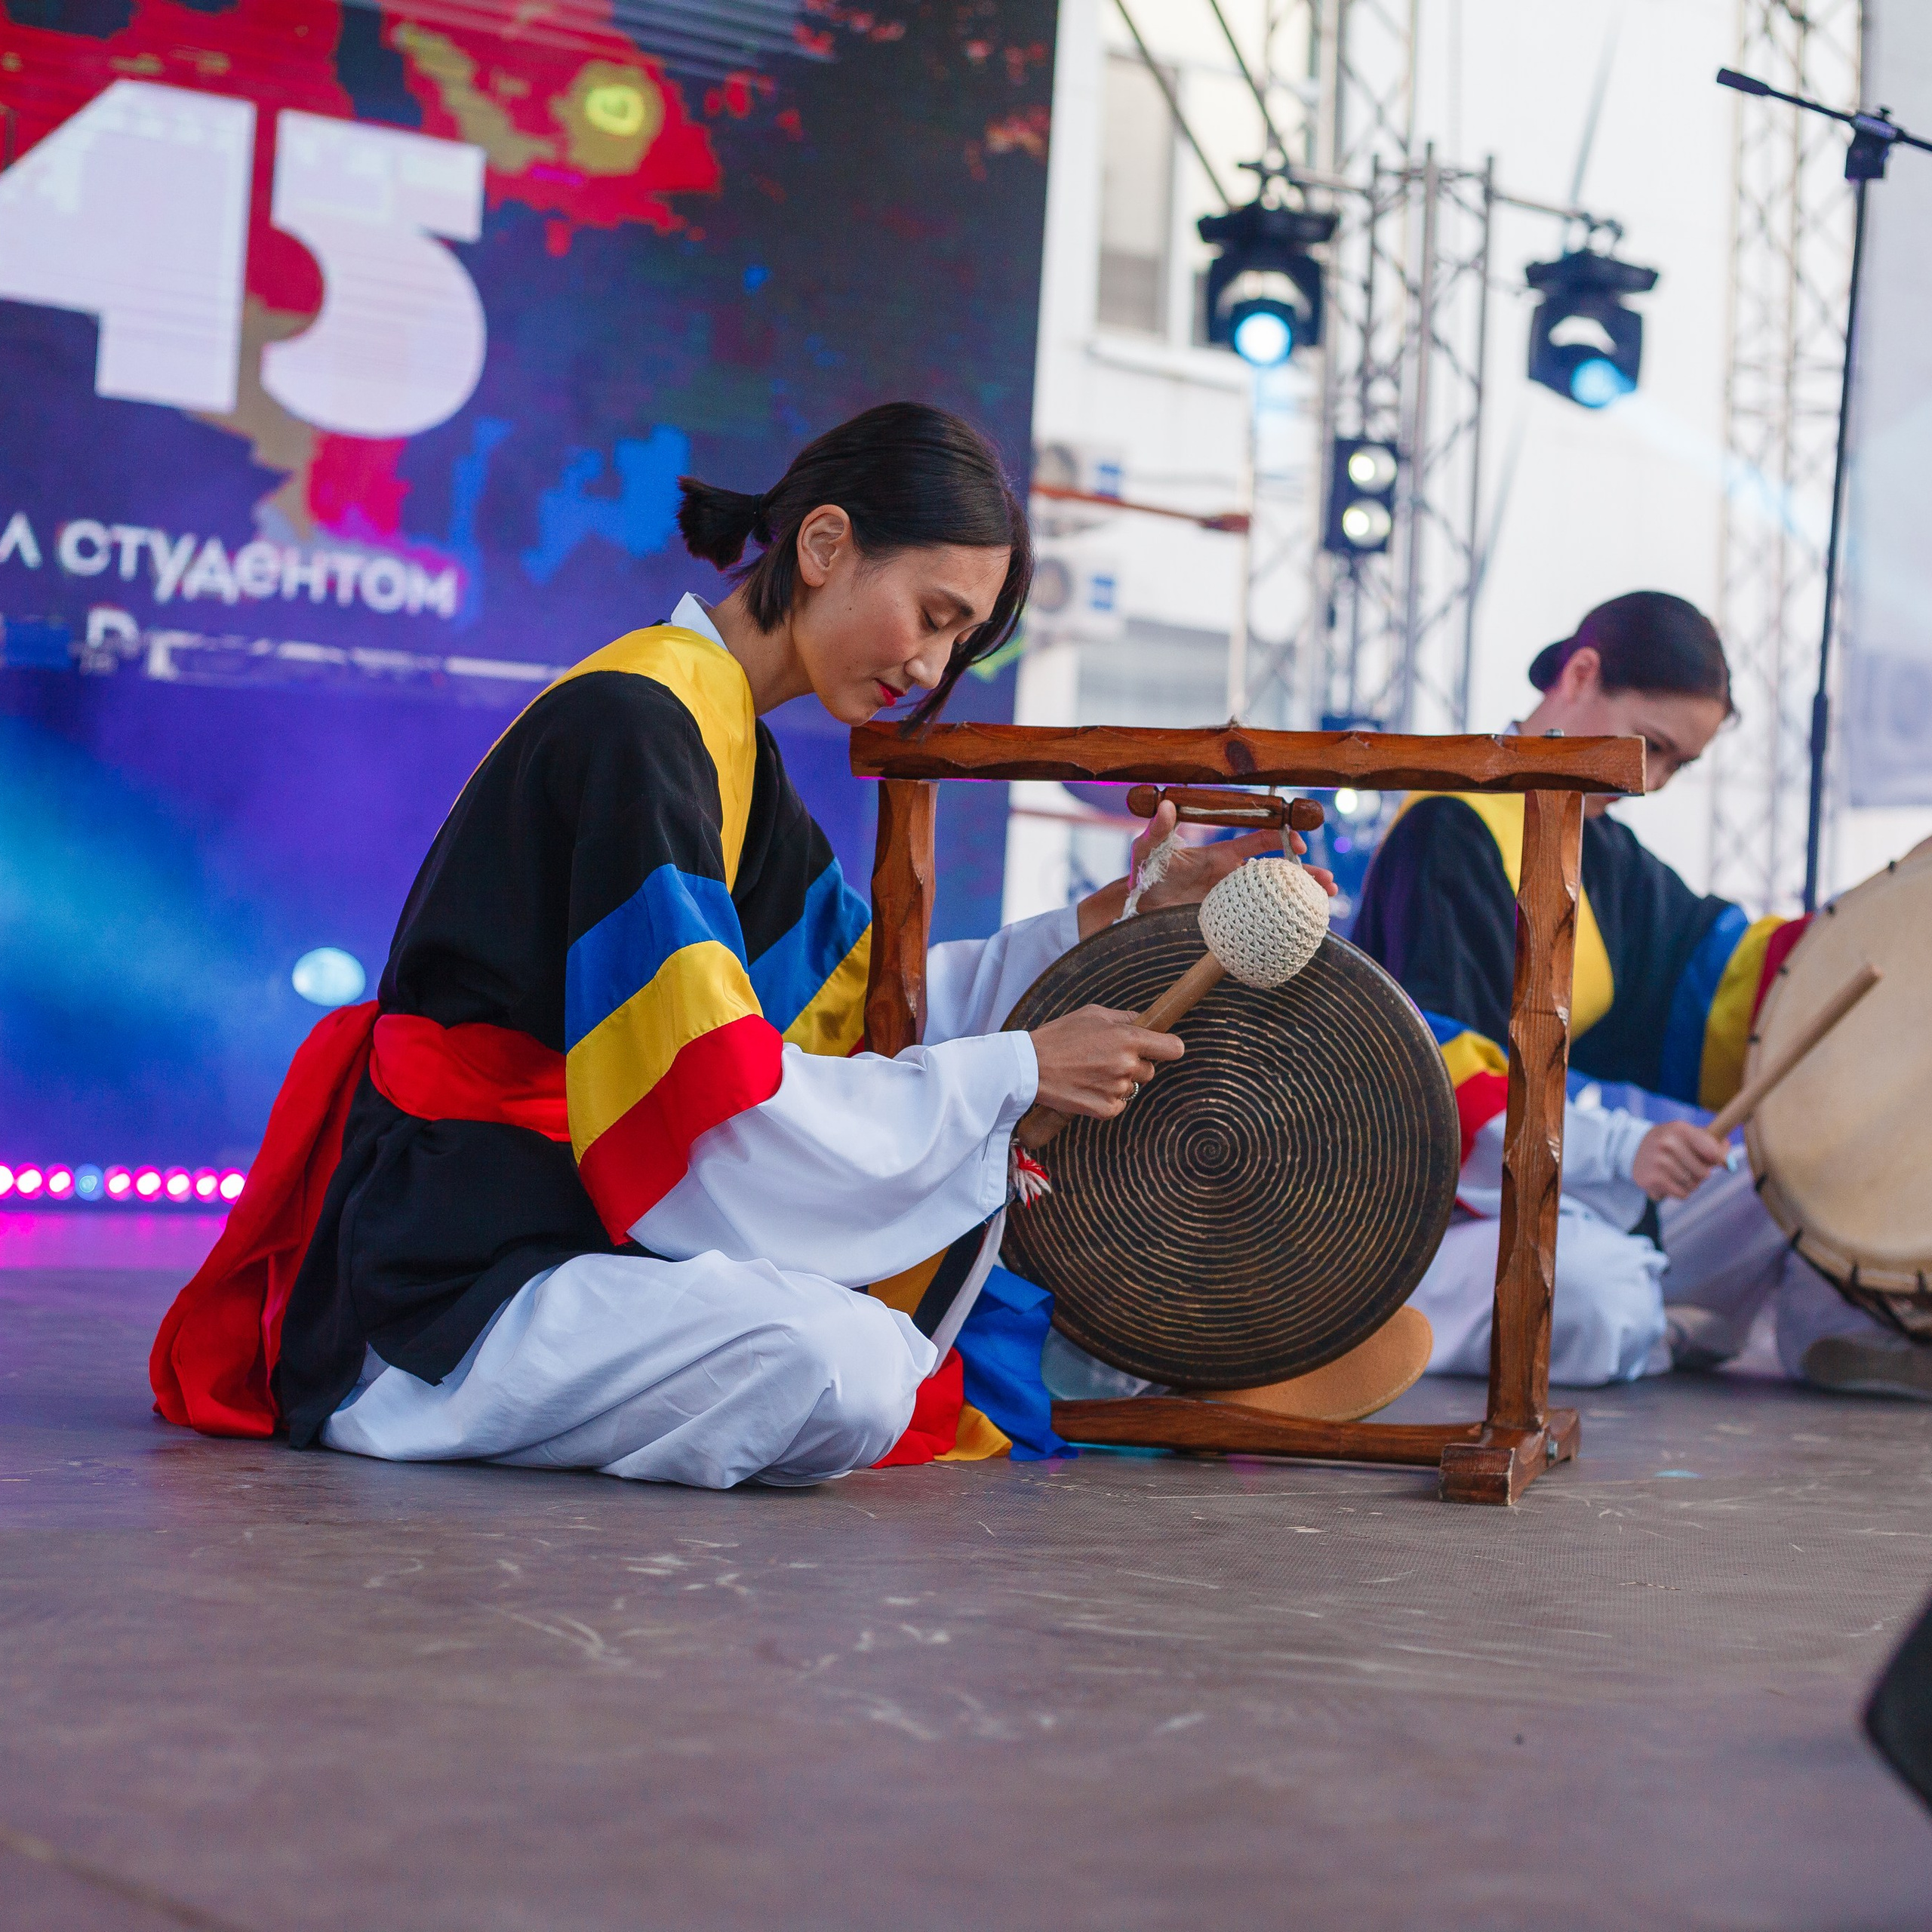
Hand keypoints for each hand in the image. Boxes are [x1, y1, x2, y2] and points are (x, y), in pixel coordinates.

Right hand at [1030, 1004, 1185, 1119]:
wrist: (1029, 1066)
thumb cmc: (1059, 1035)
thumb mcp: (1092, 1014)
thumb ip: (1125, 1018)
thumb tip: (1145, 1021)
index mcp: (1129, 1038)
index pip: (1174, 1049)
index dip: (1167, 1048)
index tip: (1159, 1048)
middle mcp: (1127, 1065)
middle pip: (1150, 1070)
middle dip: (1134, 1065)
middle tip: (1105, 1058)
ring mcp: (1117, 1089)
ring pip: (1132, 1087)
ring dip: (1118, 1081)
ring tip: (1090, 1072)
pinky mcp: (1105, 1109)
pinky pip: (1118, 1104)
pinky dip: (1106, 1098)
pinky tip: (1086, 1087)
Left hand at [1077, 802, 1338, 938]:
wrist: (1134, 906)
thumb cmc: (1144, 871)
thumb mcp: (1148, 847)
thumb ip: (1158, 828)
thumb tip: (1166, 806)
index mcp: (1221, 853)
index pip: (1259, 841)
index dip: (1281, 838)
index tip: (1298, 843)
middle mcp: (1232, 876)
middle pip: (1277, 872)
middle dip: (1305, 874)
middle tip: (1328, 883)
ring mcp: (1232, 899)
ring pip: (1274, 896)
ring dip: (1301, 897)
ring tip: (1327, 902)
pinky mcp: (1228, 920)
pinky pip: (1259, 919)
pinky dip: (1281, 921)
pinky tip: (1302, 927)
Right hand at [1631, 1119, 1729, 1200]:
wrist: (1634, 1150)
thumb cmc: (1671, 1143)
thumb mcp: (1689, 1135)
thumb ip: (1714, 1144)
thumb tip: (1729, 1163)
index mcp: (1680, 1129)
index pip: (1712, 1152)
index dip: (1719, 1160)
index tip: (1719, 1162)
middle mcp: (1667, 1143)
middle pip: (1704, 1173)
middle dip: (1702, 1174)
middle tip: (1691, 1167)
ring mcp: (1658, 1161)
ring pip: (1693, 1185)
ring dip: (1691, 1184)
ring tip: (1678, 1174)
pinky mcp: (1652, 1179)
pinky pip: (1682, 1194)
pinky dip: (1680, 1191)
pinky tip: (1670, 1181)